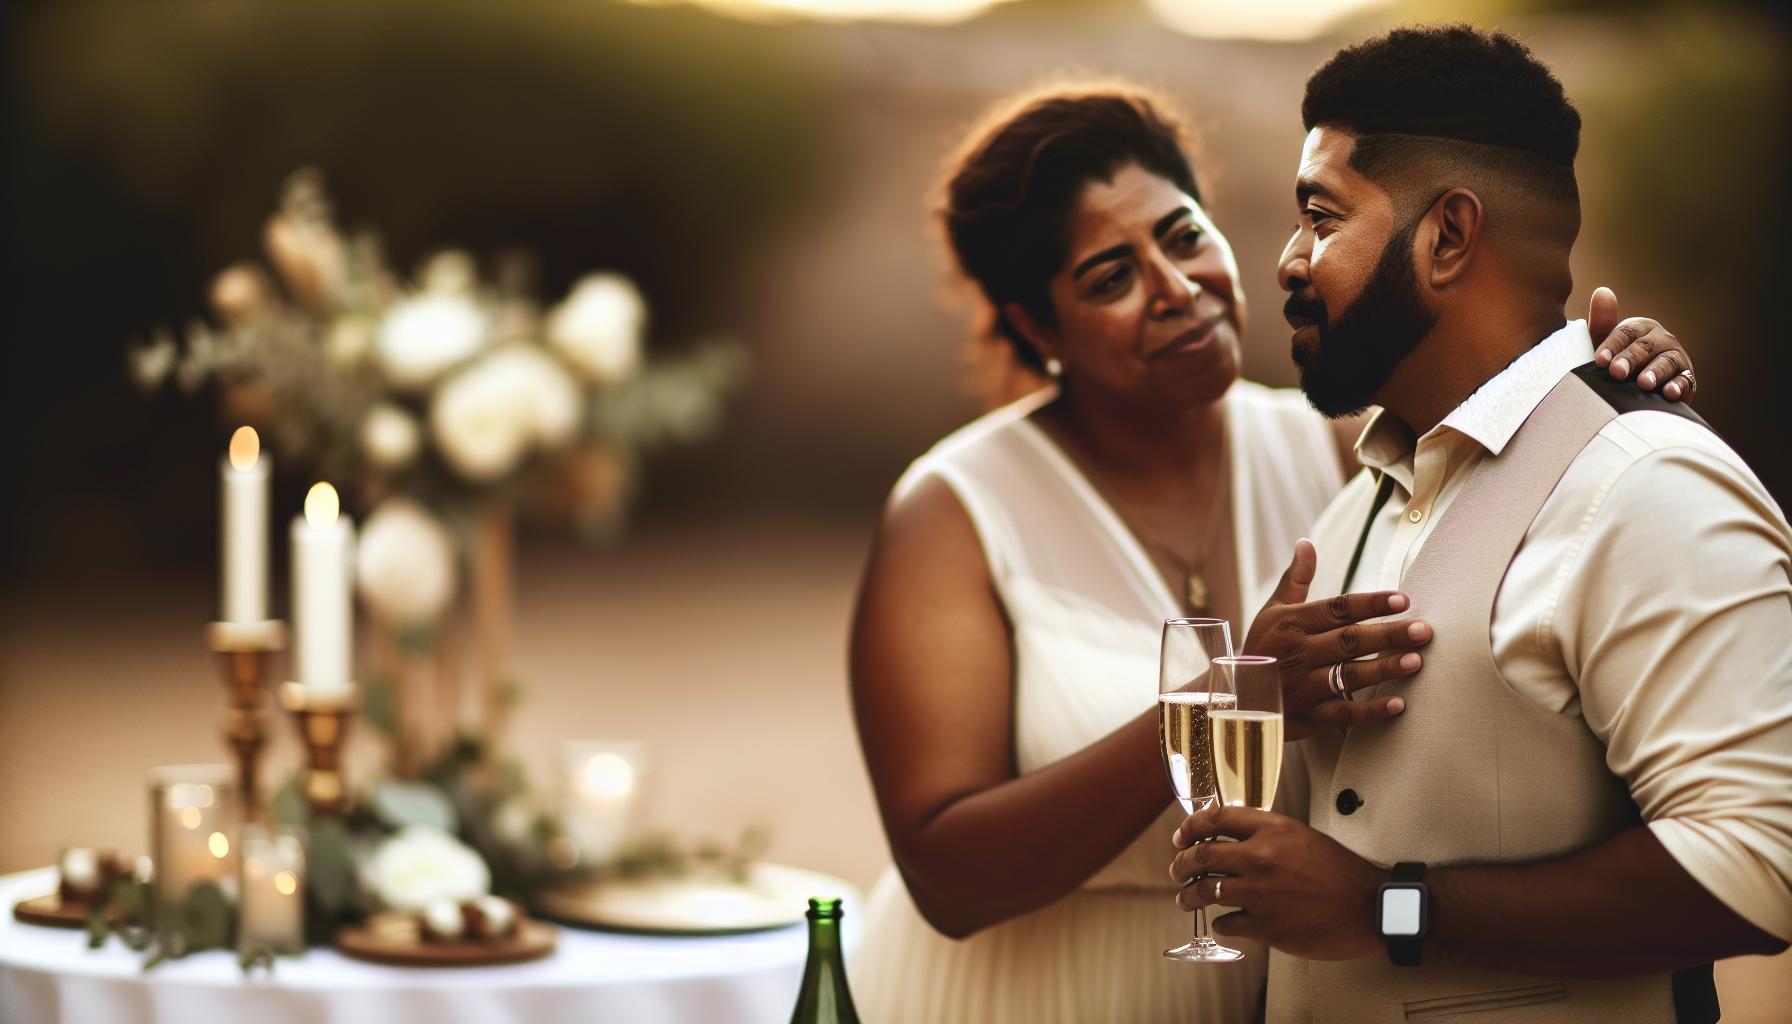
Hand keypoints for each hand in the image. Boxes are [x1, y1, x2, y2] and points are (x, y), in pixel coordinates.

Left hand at [1170, 803, 1384, 960]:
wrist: (1366, 908)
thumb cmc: (1340, 873)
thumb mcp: (1302, 837)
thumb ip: (1267, 834)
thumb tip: (1232, 838)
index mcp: (1272, 830)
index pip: (1216, 819)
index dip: (1191, 827)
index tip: (1181, 837)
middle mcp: (1260, 857)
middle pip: (1202, 855)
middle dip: (1181, 863)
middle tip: (1177, 869)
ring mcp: (1259, 892)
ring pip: (1204, 891)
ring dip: (1189, 896)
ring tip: (1185, 898)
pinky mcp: (1264, 925)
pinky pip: (1225, 922)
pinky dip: (1220, 922)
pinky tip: (1224, 921)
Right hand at [1241, 540, 1430, 740]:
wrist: (1230, 698)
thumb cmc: (1260, 647)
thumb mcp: (1271, 611)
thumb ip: (1295, 580)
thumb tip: (1306, 542)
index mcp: (1290, 623)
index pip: (1336, 609)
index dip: (1369, 604)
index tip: (1402, 600)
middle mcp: (1295, 654)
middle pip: (1348, 641)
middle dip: (1388, 635)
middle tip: (1424, 630)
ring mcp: (1301, 687)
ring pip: (1348, 677)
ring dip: (1383, 669)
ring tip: (1416, 661)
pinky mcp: (1306, 717)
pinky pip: (1341, 714)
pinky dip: (1370, 711)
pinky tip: (1398, 704)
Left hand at [1588, 286, 1696, 400]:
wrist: (1636, 391)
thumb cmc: (1618, 364)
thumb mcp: (1605, 346)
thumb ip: (1602, 324)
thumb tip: (1602, 291)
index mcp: (1640, 328)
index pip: (1626, 332)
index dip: (1612, 345)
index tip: (1599, 360)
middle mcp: (1661, 339)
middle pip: (1646, 346)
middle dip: (1631, 359)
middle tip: (1617, 372)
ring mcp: (1676, 357)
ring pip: (1667, 361)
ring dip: (1655, 372)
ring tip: (1643, 384)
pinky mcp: (1686, 378)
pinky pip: (1685, 380)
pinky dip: (1679, 386)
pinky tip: (1670, 393)